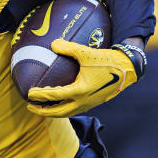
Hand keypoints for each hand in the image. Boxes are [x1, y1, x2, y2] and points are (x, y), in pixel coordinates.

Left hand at [26, 39, 142, 116]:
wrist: (128, 69)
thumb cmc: (108, 60)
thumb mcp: (86, 53)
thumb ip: (69, 48)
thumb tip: (53, 44)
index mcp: (80, 91)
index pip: (54, 95)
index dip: (40, 95)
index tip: (29, 93)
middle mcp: (84, 101)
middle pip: (58, 112)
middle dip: (43, 111)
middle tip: (30, 107)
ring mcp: (89, 104)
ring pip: (67, 113)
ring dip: (53, 112)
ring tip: (42, 108)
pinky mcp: (94, 102)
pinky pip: (74, 109)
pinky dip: (63, 109)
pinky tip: (60, 103)